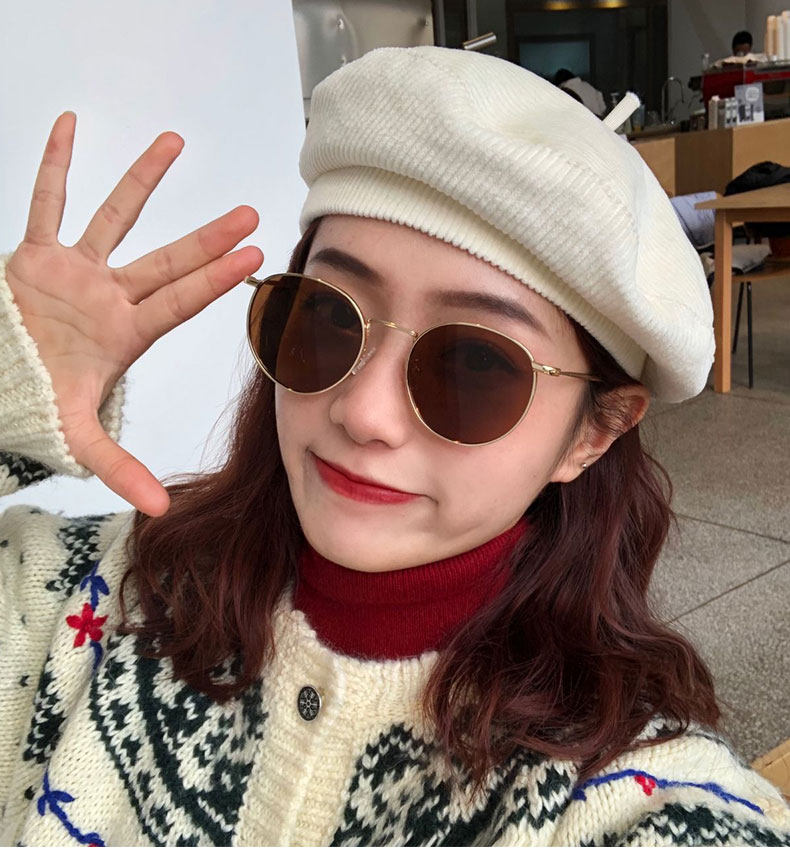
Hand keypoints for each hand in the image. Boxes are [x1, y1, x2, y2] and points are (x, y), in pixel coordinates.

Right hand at [5, 112, 263, 515]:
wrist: (1, 383)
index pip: (180, 300)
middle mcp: (110, 296)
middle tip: (249, 213)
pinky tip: (68, 125)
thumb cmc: (39, 404)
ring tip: (176, 142)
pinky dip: (54, 165)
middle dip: (207, 239)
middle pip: (168, 261)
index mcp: (126, 332)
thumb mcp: (79, 436)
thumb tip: (160, 510)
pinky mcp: (35, 256)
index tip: (254, 256)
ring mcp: (76, 272)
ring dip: (143, 181)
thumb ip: (120, 467)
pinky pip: (46, 201)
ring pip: (116, 217)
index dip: (215, 279)